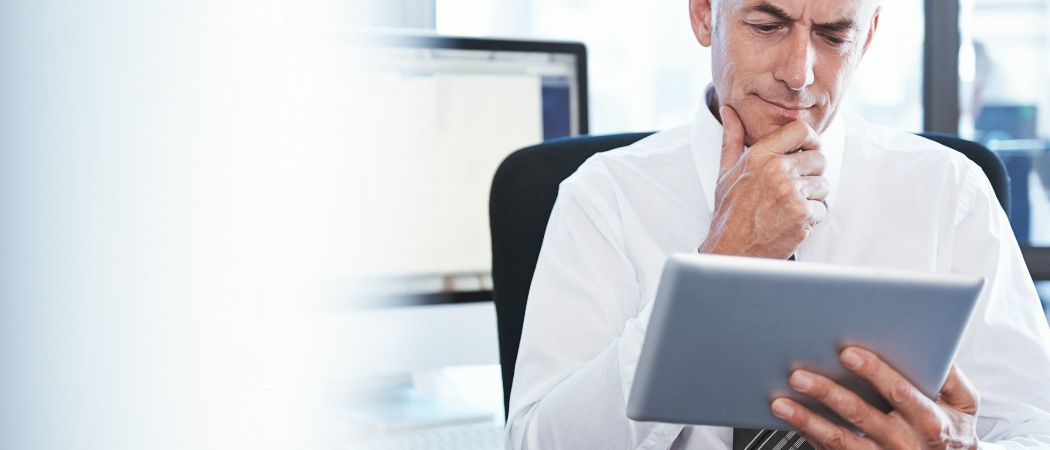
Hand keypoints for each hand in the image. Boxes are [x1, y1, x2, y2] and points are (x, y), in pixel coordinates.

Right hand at [698, 105, 828, 258]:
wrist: (730, 250)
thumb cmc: (729, 213)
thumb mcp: (726, 172)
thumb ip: (732, 138)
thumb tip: (729, 111)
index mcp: (759, 155)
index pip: (800, 130)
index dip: (810, 140)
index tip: (808, 152)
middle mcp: (776, 170)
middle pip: (819, 159)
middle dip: (812, 175)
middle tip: (794, 189)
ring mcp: (791, 193)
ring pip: (824, 186)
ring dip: (812, 199)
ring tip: (789, 208)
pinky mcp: (802, 215)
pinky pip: (823, 209)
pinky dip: (811, 219)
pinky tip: (791, 222)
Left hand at [771, 346, 979, 449]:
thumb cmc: (952, 430)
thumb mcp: (964, 404)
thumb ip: (950, 376)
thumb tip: (933, 345)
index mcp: (929, 421)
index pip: (898, 392)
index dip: (874, 371)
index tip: (848, 353)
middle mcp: (902, 442)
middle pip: (860, 415)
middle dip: (827, 393)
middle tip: (799, 376)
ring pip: (839, 440)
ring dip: (806, 421)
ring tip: (780, 403)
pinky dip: (807, 435)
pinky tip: (789, 419)